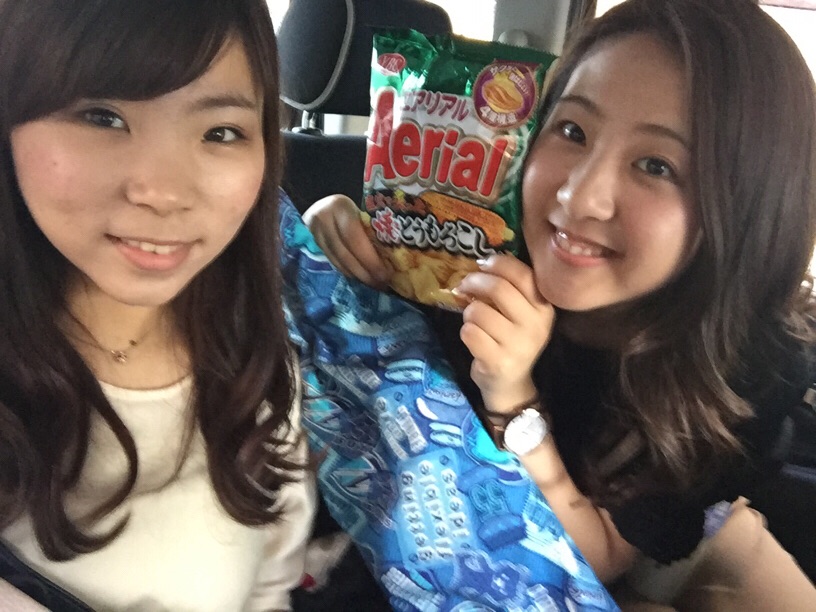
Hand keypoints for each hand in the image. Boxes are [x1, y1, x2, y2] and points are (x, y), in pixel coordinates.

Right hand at [302, 194, 391, 287]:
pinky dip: (348, 272)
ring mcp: (316, 233)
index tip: (385, 274)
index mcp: (340, 207)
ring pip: (338, 261)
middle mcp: (324, 220)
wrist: (324, 204)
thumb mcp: (361, 211)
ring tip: (373, 284)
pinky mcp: (314, 245)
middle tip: (381, 284)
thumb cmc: (352, 208)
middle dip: (364, 272)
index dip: (369, 259)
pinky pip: (333, 262)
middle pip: (345, 253)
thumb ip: (372, 228)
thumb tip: (395, 256)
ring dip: (357, 276)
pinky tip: (360, 278)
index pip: (354, 238)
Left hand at [455, 255, 554, 412]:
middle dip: (474, 282)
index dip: (497, 263)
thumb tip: (480, 265)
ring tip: (473, 319)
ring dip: (468, 312)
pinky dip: (465, 331)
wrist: (510, 382)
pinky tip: (473, 337)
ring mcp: (518, 345)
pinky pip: (469, 333)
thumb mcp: (520, 313)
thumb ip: (508, 288)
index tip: (482, 265)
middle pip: (499, 289)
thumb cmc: (510, 339)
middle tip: (464, 286)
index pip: (523, 274)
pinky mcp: (498, 361)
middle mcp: (536, 325)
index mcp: (544, 307)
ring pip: (478, 311)